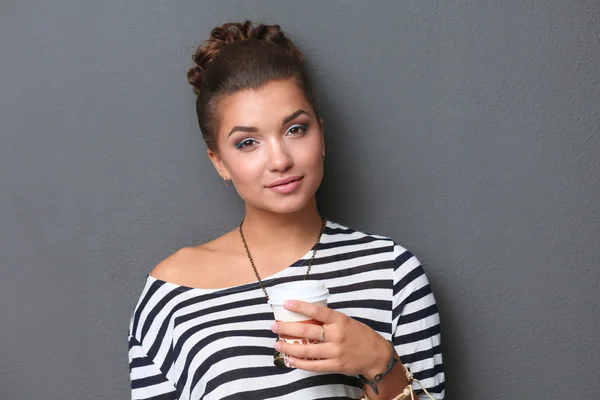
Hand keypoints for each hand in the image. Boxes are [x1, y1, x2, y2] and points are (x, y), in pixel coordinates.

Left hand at [271, 300, 389, 377]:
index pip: (317, 310)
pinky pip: (313, 365)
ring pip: (307, 349)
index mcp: (339, 320)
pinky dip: (300, 363)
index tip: (286, 303)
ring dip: (289, 347)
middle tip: (274, 326)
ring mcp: (335, 351)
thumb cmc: (359, 335)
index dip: (300, 306)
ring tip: (278, 344)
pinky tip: (290, 359)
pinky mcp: (335, 365)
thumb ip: (329, 319)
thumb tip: (306, 314)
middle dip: (287, 328)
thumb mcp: (346, 321)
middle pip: (307, 330)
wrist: (376, 355)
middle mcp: (336, 335)